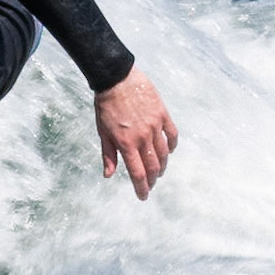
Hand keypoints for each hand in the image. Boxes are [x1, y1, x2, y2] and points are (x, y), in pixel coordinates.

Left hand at [95, 68, 177, 200]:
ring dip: (162, 166)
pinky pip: (172, 135)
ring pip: (164, 153)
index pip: (137, 173)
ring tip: (158, 171)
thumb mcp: (102, 131)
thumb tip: (108, 175)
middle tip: (150, 185)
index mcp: (126, 143)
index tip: (143, 196)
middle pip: (153, 166)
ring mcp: (155, 126)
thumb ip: (108, 154)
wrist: (116, 78)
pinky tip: (169, 151)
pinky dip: (172, 146)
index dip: (141, 188)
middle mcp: (143, 137)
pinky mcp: (163, 115)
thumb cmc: (105, 105)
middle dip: (152, 179)